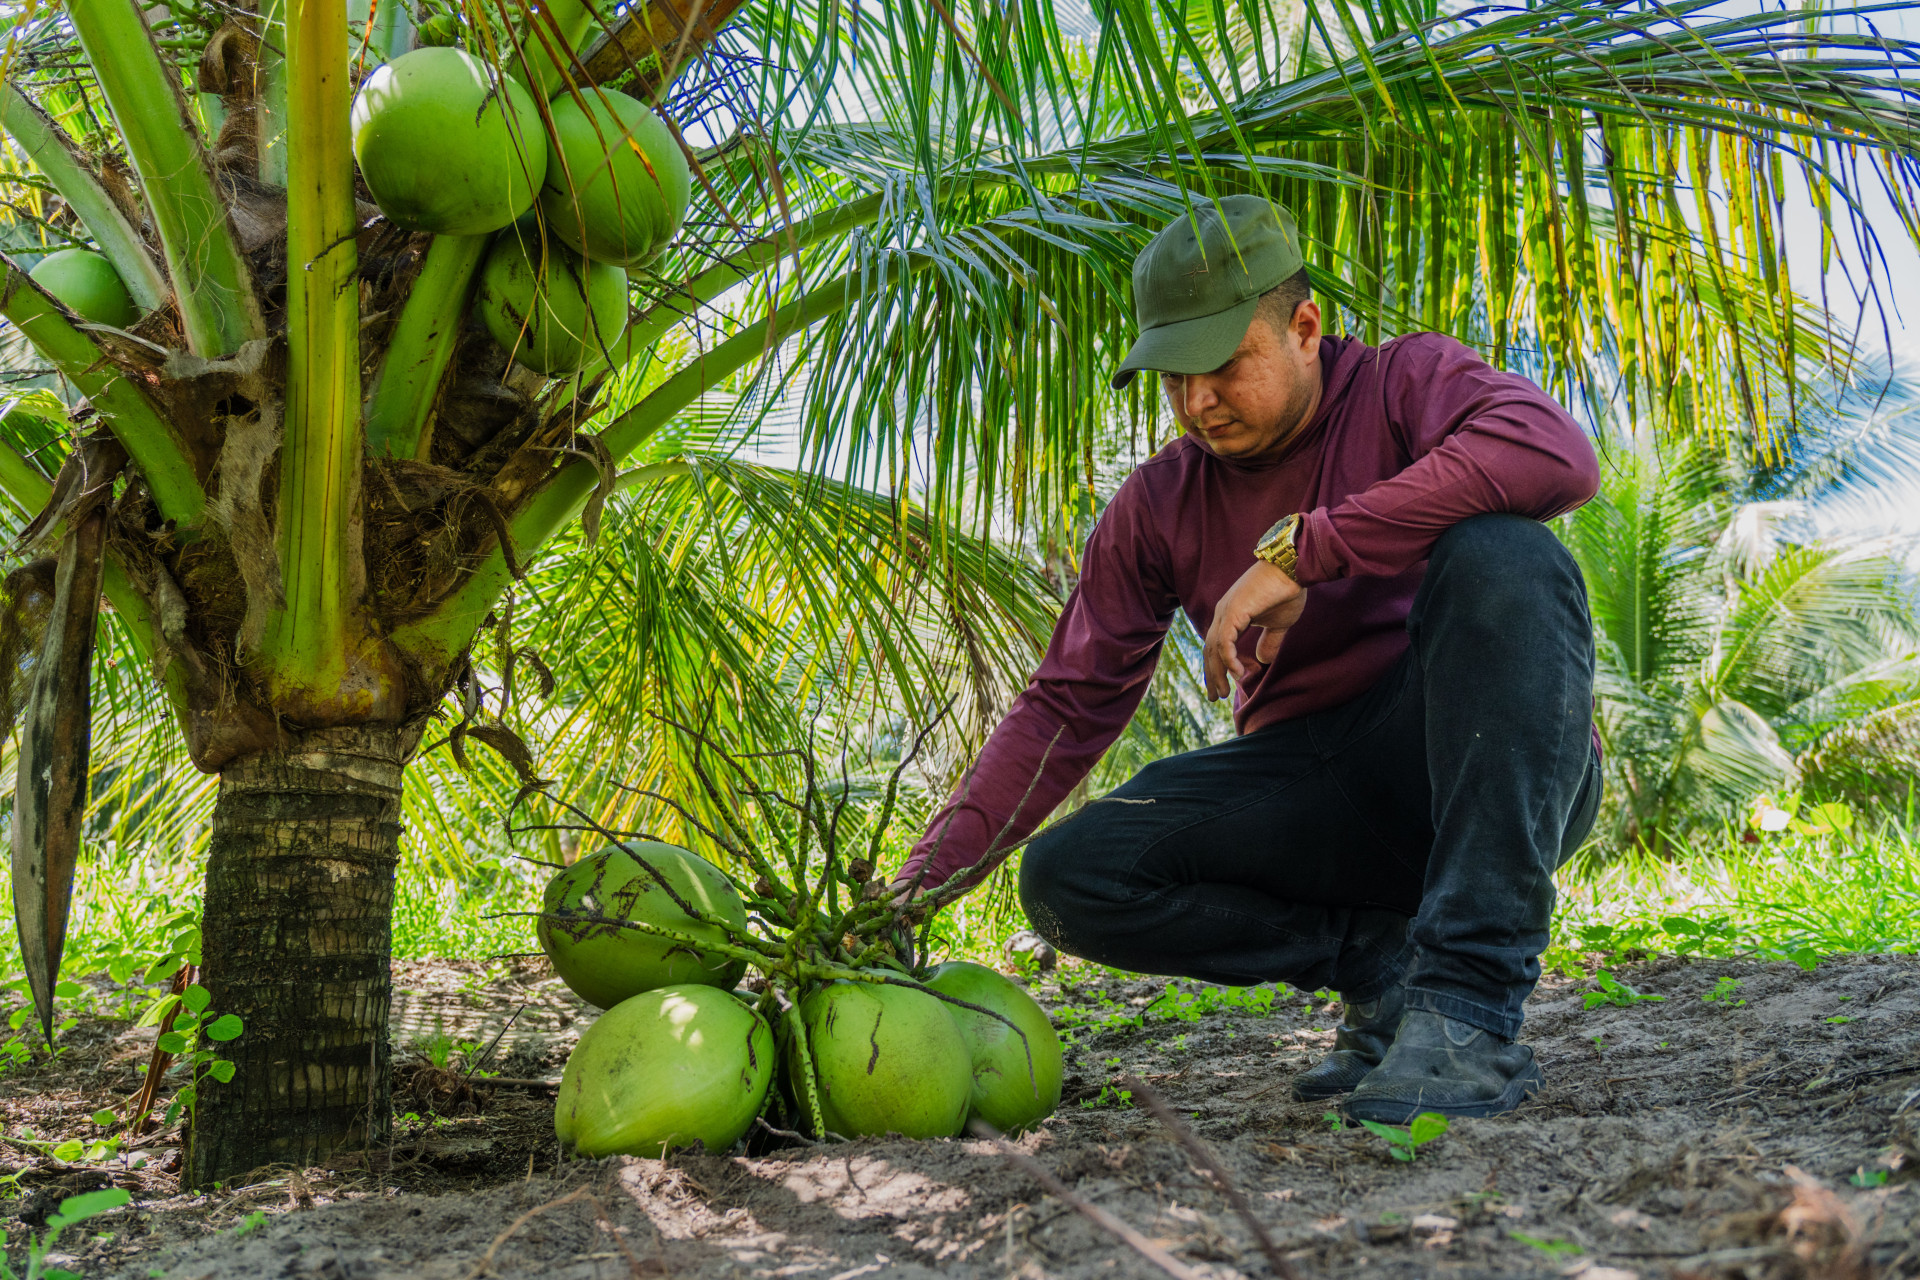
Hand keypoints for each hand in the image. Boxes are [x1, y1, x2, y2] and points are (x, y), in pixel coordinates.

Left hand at [1202, 559, 1305, 698]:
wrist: (1293, 569)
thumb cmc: (1287, 592)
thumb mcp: (1278, 624)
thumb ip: (1269, 642)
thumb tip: (1262, 660)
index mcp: (1230, 615)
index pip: (1216, 646)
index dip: (1218, 667)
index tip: (1223, 687)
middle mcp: (1223, 614)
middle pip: (1210, 650)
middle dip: (1212, 674)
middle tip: (1216, 696)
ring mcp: (1226, 612)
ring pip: (1214, 648)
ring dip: (1218, 672)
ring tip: (1224, 692)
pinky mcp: (1234, 611)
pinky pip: (1225, 642)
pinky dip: (1229, 660)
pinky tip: (1238, 675)